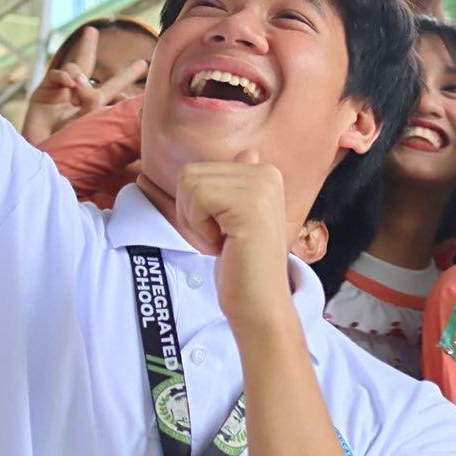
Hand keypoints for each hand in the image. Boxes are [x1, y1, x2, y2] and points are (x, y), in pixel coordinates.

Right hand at [21, 27, 147, 144]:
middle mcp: (76, 96)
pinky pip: (56, 75)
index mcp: (94, 106)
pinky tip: (68, 83)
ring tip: (76, 97)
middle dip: (87, 47)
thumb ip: (94, 101)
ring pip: (73, 68)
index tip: (142, 64)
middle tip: (91, 30)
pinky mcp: (43, 94)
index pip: (113, 87)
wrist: (47, 157)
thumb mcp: (93, 124)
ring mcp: (58, 94)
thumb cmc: (74, 148)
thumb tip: (87, 80)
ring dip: (78, 77)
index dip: (125, 77)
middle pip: (85, 65)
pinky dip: (63, 76)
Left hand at [175, 151, 292, 325]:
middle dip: (192, 213)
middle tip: (221, 239)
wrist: (260, 303)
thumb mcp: (235, 217)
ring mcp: (261, 186)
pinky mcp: (249, 203)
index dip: (197, 207)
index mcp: (265, 172)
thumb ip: (237, 184)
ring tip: (223, 241)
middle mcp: (267, 172)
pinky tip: (224, 245)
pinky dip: (198, 228)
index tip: (224, 231)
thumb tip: (247, 152)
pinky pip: (195, 198)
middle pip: (190, 174)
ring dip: (194, 221)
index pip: (199, 170)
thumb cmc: (242, 265)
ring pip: (189, 184)